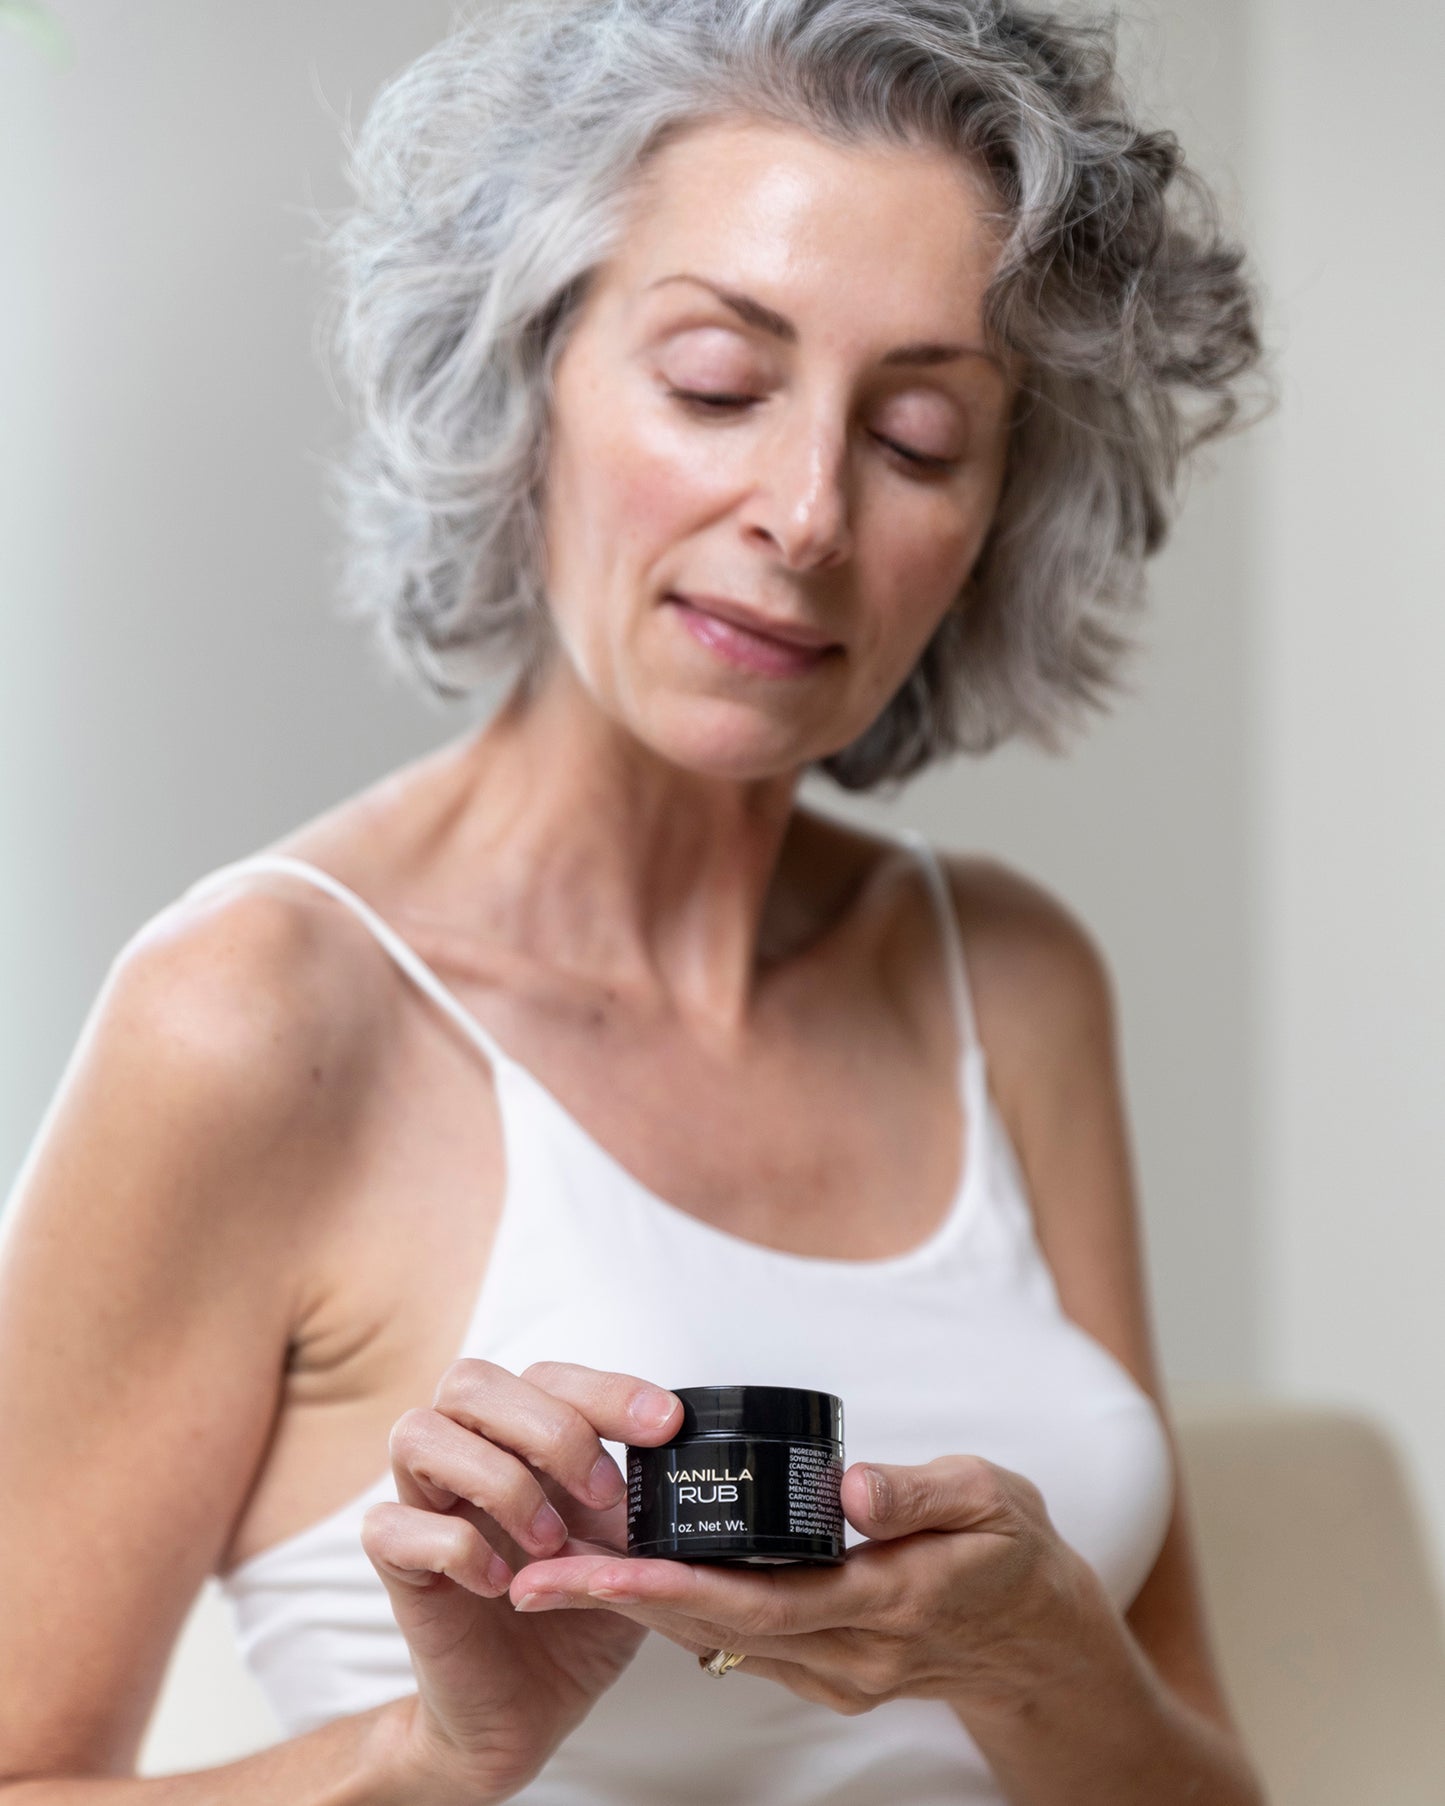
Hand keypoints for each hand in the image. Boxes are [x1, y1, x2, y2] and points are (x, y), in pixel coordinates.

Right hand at [360, 1358, 681, 1802]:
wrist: (527, 1710)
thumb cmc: (577, 1612)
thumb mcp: (630, 1550)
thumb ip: (644, 1499)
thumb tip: (686, 1452)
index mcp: (521, 1436)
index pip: (549, 1375)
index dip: (607, 1390)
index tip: (665, 1424)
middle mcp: (465, 1452)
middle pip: (470, 1381)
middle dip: (548, 1427)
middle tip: (601, 1492)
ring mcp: (423, 1503)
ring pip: (419, 1434)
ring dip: (497, 1481)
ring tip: (550, 1542)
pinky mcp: (396, 1563)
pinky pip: (392, 1525)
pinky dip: (456, 1546)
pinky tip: (503, 1584)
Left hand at [494, 1452, 1093, 1720]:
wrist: (1044, 1643)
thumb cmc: (1016, 1554)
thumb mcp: (992, 1498)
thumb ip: (920, 1492)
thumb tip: (847, 1488)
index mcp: (886, 1602)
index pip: (758, 1599)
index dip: (670, 1586)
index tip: (596, 1567)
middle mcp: (850, 1653)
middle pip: (716, 1631)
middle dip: (619, 1603)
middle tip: (533, 1575)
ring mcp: (837, 1674)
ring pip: (719, 1645)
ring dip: (637, 1616)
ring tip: (557, 1574)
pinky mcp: (829, 1675)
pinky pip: (742, 1649)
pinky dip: (683, 1620)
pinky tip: (635, 1588)